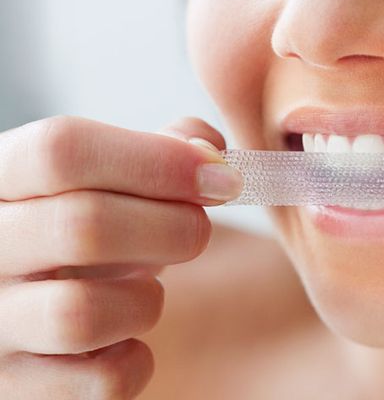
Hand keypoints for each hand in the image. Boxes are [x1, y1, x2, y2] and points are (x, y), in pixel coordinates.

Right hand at [0, 115, 241, 398]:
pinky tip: (127, 337)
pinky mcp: (12, 386)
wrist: (34, 296)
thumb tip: (210, 153)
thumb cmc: (81, 225)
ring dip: (146, 299)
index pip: (63, 150)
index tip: (220, 177)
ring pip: (83, 313)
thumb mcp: (108, 178)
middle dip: (173, 227)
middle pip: (84, 226)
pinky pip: (98, 383)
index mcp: (2, 179)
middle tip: (199, 229)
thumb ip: (158, 151)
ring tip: (147, 287)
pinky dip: (134, 359)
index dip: (157, 160)